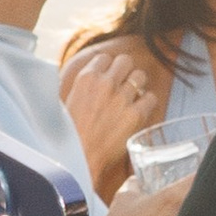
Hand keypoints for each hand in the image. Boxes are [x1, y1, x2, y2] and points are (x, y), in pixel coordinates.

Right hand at [58, 44, 159, 197]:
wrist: (78, 157)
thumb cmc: (67, 134)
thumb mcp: (65, 101)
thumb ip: (80, 88)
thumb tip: (87, 83)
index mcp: (86, 78)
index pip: (104, 58)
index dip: (108, 67)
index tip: (108, 76)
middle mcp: (106, 83)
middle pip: (125, 61)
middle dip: (125, 71)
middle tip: (124, 83)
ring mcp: (122, 98)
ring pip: (140, 75)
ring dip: (138, 84)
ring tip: (133, 95)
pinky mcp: (136, 115)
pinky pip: (151, 98)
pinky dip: (147, 102)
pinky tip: (141, 109)